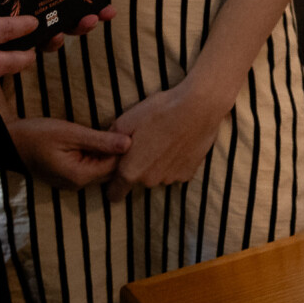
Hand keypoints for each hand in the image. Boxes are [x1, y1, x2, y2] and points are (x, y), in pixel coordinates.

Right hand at [8, 115, 131, 188]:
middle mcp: (78, 184)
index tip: (132, 131)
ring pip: (102, 171)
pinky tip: (102, 142)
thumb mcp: (70, 133)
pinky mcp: (70, 177)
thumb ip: (100, 140)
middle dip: (120, 154)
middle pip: (111, 172)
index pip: (116, 167)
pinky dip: (99, 157)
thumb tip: (129, 143)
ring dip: (110, 155)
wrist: (11, 141)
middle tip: (128, 131)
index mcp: (80, 175)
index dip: (126, 150)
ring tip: (116, 134)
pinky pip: (92, 169)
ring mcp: (73, 183)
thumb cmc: (38, 135)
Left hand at [109, 81, 232, 191]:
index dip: (113, 184)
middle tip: (146, 143)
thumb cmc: (158, 112)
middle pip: (137, 180)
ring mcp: (170, 179)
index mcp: (130, 171)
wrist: (198, 108)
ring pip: (157, 175)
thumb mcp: (125, 121)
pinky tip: (178, 143)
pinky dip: (174, 162)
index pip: (114, 194)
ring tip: (164, 139)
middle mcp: (149, 181)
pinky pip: (174, 171)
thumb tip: (106, 150)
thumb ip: (110, 141)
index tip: (118, 170)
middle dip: (138, 166)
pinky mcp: (188, 173)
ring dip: (157, 164)